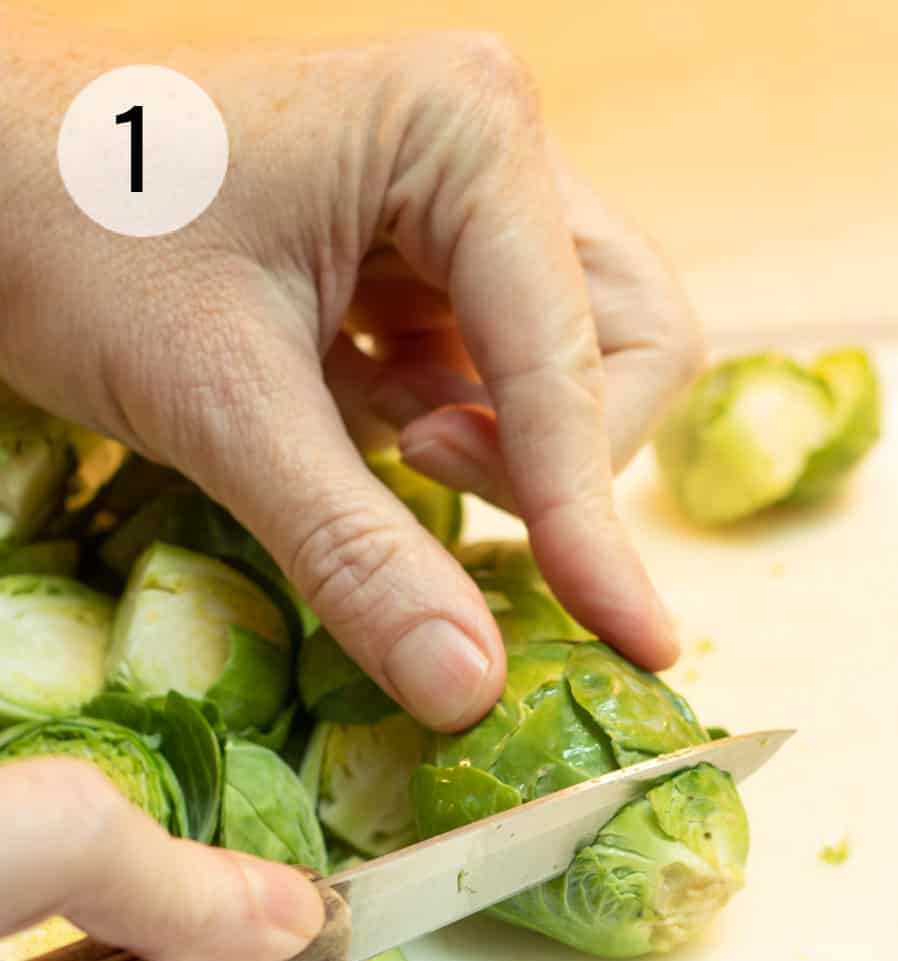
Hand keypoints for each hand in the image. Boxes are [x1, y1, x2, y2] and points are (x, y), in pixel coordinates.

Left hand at [0, 15, 701, 735]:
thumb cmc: (66, 235)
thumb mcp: (222, 407)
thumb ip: (357, 553)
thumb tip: (469, 690)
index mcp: (465, 135)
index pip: (578, 365)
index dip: (593, 519)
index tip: (632, 641)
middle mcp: (494, 148)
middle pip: (633, 346)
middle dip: (562, 454)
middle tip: (426, 470)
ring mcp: (466, 198)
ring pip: (583, 361)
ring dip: (514, 442)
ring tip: (387, 439)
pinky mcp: (430, 251)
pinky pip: (507, 368)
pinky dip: (465, 427)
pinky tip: (367, 419)